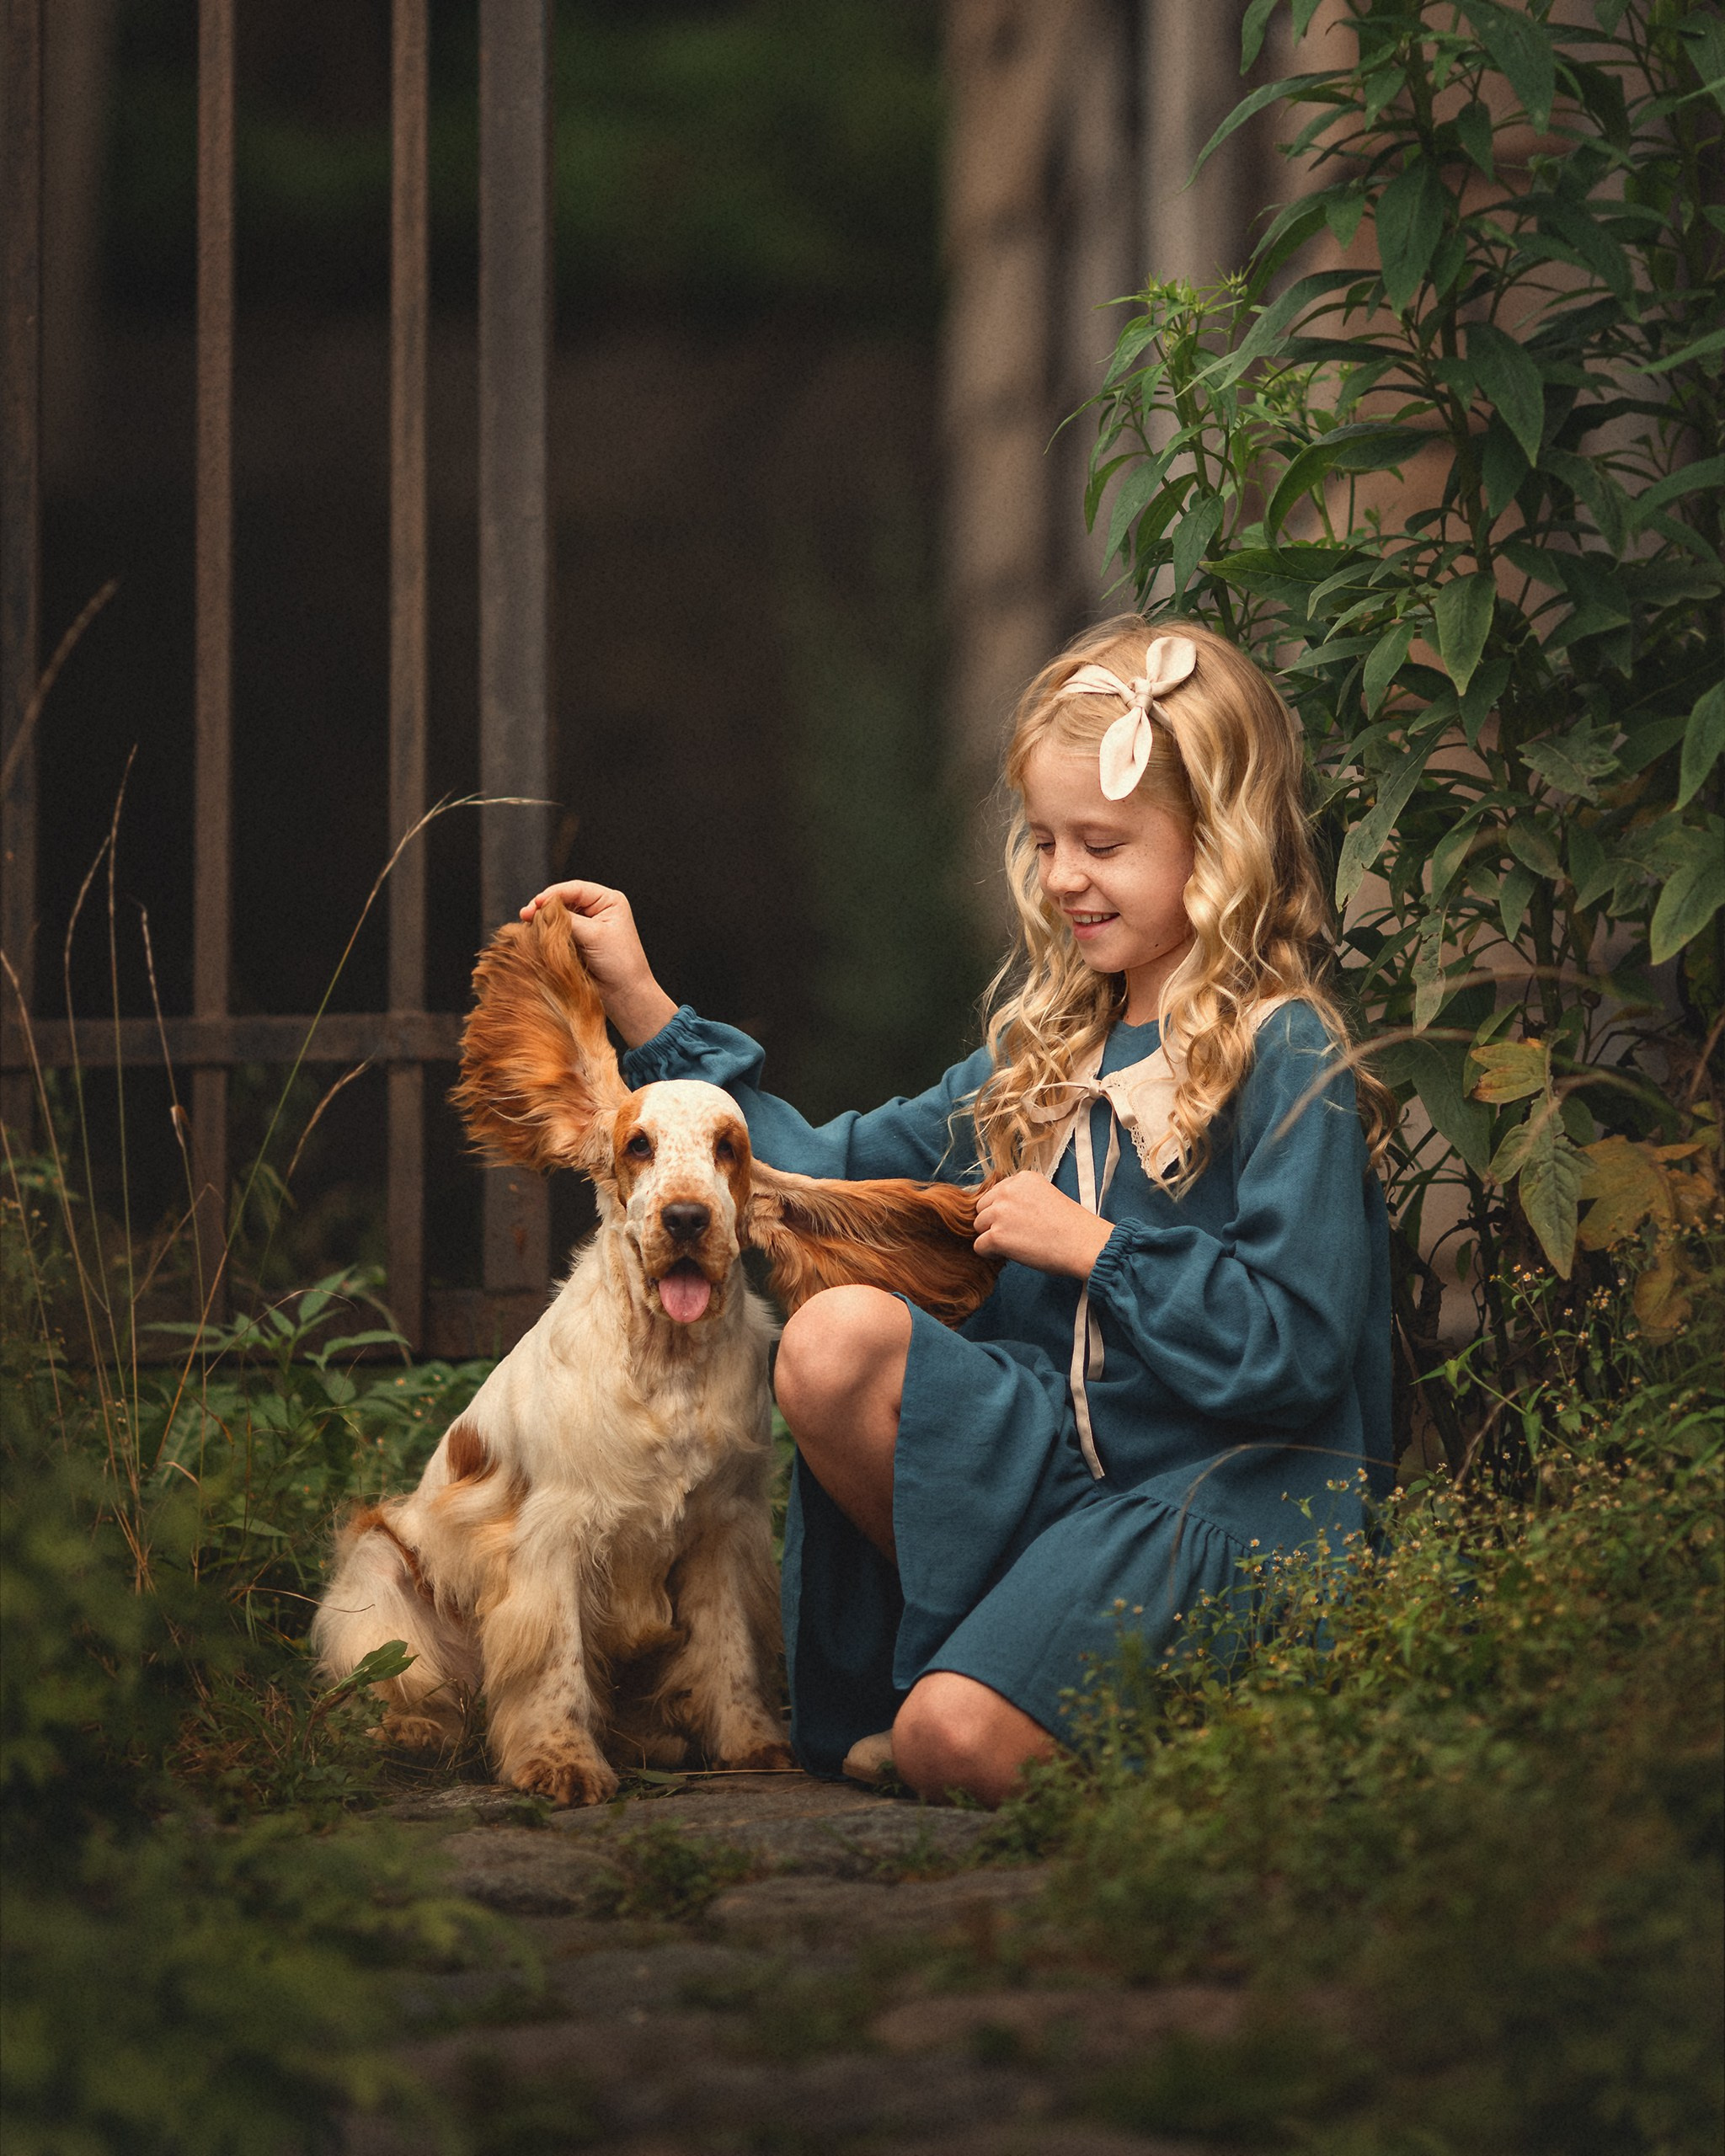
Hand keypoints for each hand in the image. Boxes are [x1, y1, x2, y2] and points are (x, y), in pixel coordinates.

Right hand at [519, 879, 677, 1047]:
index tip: (536, 903)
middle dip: (544, 907)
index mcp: (609, 900)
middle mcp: (597, 909)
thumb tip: (542, 911)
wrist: (625, 994)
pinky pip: (557, 932)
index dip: (553, 894)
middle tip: (525, 914)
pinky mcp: (577, 942)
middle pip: (563, 900)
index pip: (575, 889)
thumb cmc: (620, 962)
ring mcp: (586, 926)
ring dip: (543, 921)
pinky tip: (535, 935)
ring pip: (558, 917)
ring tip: (527, 925)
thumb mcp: (593, 935)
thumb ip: (568, 920)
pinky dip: (546, 934)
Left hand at [972, 1172, 1112, 1279]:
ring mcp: (1000, 1212)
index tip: (1021, 1221)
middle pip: (983, 1208)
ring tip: (1016, 1245)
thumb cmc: (1071, 1227)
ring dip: (993, 1237)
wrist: (1083, 1243)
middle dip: (994, 1222)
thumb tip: (998, 1212)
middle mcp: (1007, 1191)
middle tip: (1017, 1235)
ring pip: (979, 1226)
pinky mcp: (996, 1235)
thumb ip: (1022, 1198)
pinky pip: (979, 1246)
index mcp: (1022, 1179)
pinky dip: (991, 1254)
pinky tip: (1009, 1254)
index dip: (1005, 1210)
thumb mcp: (1047, 1196)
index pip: (996, 1193)